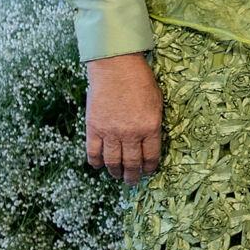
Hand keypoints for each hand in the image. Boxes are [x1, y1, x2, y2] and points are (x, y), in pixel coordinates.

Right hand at [86, 52, 162, 182]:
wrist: (116, 67)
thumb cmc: (140, 81)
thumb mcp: (157, 102)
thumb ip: (152, 124)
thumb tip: (149, 142)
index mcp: (150, 127)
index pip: (151, 156)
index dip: (149, 168)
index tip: (148, 172)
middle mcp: (131, 133)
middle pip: (131, 163)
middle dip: (133, 176)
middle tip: (132, 182)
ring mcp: (110, 132)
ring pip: (112, 162)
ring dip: (115, 172)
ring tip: (118, 176)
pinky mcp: (93, 128)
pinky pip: (93, 152)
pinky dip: (96, 162)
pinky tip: (99, 165)